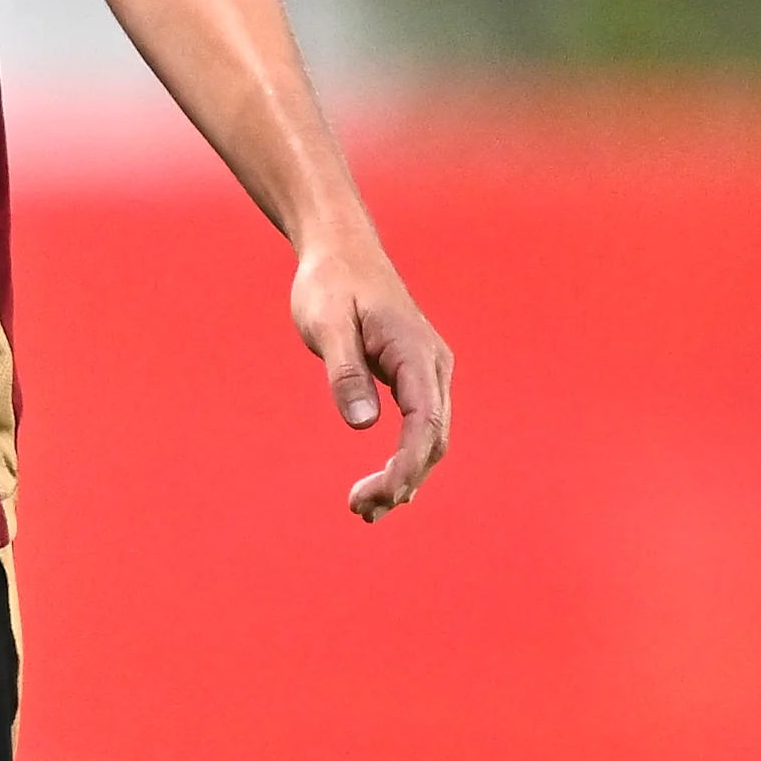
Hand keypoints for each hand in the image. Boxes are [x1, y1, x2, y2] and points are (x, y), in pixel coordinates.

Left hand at [292, 228, 452, 521]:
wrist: (341, 250)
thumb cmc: (330, 282)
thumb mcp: (327, 322)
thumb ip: (345, 371)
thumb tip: (362, 423)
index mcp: (415, 353)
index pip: (424, 423)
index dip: (407, 465)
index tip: (382, 495)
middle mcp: (433, 366)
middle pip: (433, 439)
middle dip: (404, 480)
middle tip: (361, 510)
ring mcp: (428, 371)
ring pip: (429, 438)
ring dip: (405, 477)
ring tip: (366, 510)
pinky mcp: (414, 376)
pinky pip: (419, 426)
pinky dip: (405, 458)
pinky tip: (385, 485)